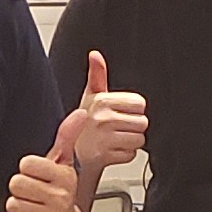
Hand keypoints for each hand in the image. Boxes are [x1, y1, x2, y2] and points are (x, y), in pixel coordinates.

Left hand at [3, 114, 91, 211]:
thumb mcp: (63, 164)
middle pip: (16, 183)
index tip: (37, 175)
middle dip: (21, 189)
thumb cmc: (60, 195)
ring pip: (13, 204)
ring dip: (19, 208)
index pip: (27, 163)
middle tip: (33, 193)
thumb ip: (67, 137)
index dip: (28, 169)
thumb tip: (80, 114)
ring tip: (33, 208)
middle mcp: (60, 198)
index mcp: (64, 176)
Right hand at [65, 50, 148, 174]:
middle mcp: (102, 118)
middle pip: (142, 123)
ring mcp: (104, 138)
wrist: (68, 157)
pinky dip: (123, 156)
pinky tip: (111, 152)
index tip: (119, 116)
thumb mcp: (89, 98)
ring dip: (129, 144)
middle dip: (133, 129)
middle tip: (117, 131)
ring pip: (139, 140)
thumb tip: (95, 54)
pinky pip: (131, 155)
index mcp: (101, 100)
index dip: (132, 112)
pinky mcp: (105, 156)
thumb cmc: (82, 127)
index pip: (139, 104)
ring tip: (114, 142)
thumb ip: (97, 75)